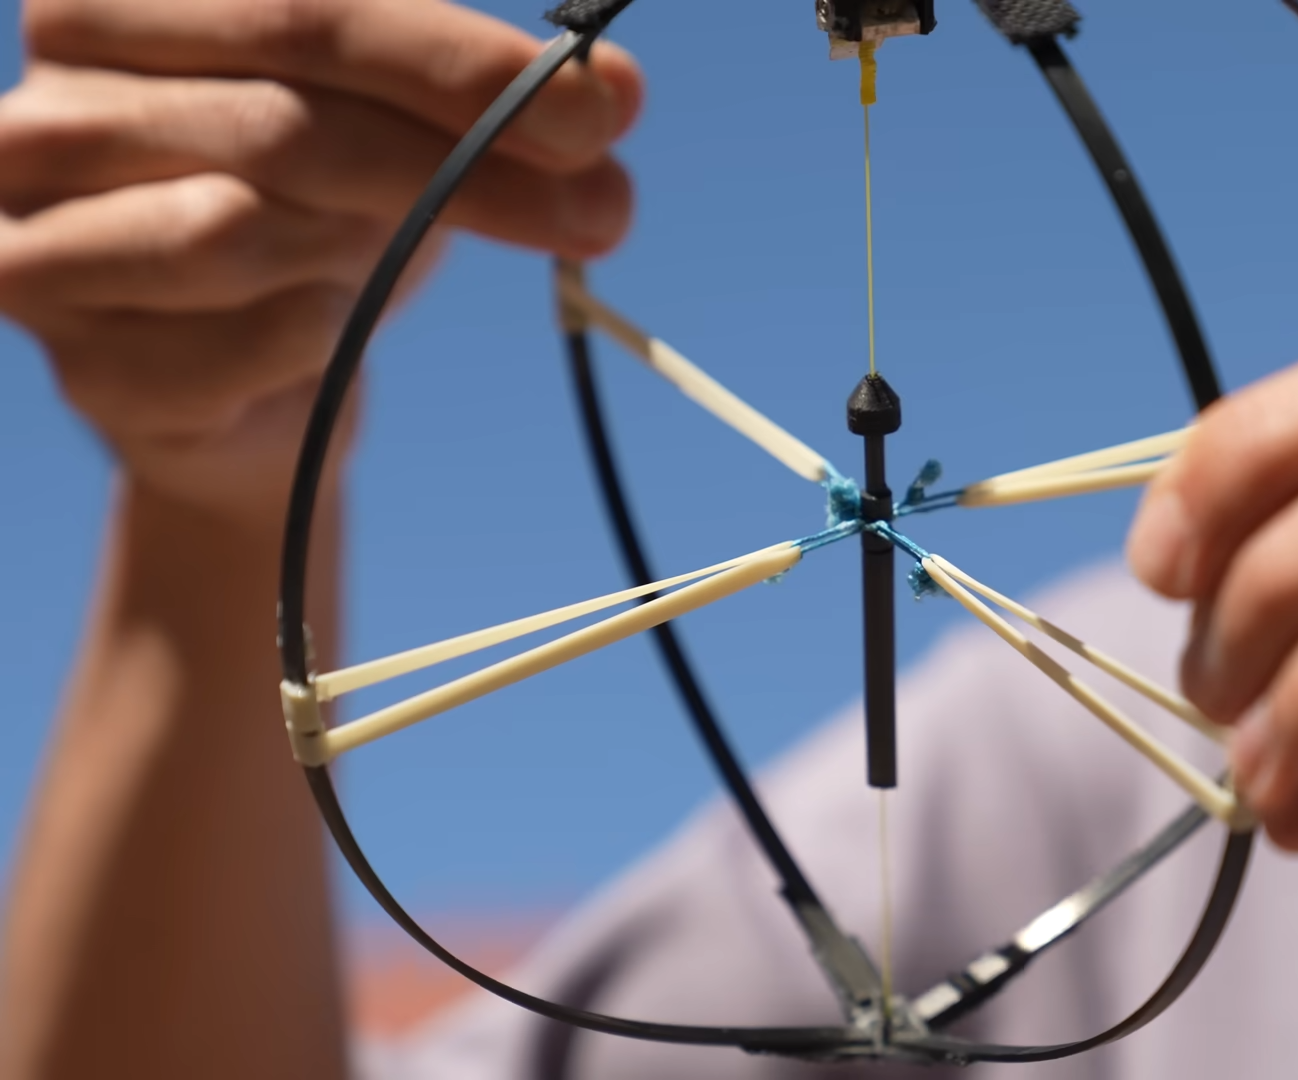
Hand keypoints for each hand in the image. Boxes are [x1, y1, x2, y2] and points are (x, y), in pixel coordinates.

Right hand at [0, 0, 641, 529]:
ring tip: (386, 261)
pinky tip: (322, 327)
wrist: (248, 391)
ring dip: (365, 255)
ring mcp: (35, 233)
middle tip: (604, 211)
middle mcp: (47, 107)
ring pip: (244, 231)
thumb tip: (618, 91)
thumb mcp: (406, 132)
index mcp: (115, 5)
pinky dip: (318, 339)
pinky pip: (238, 343)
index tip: (602, 112)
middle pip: (291, 123)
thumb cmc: (324, 219)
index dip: (465, 64)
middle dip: (471, 169)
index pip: (311, 8)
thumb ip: (494, 99)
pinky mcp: (76, 363)